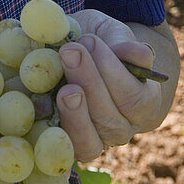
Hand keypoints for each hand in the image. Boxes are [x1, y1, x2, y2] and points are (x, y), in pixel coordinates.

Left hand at [55, 10, 162, 163]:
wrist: (79, 57)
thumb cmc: (101, 44)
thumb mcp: (111, 33)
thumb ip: (123, 42)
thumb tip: (139, 53)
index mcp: (143, 103)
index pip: (135, 98)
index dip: (112, 70)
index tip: (89, 41)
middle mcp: (122, 129)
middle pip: (110, 119)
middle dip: (89, 83)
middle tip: (69, 52)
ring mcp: (95, 141)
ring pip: (88, 140)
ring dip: (74, 112)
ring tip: (63, 87)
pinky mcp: (67, 145)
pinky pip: (62, 150)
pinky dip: (51, 134)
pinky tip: (40, 108)